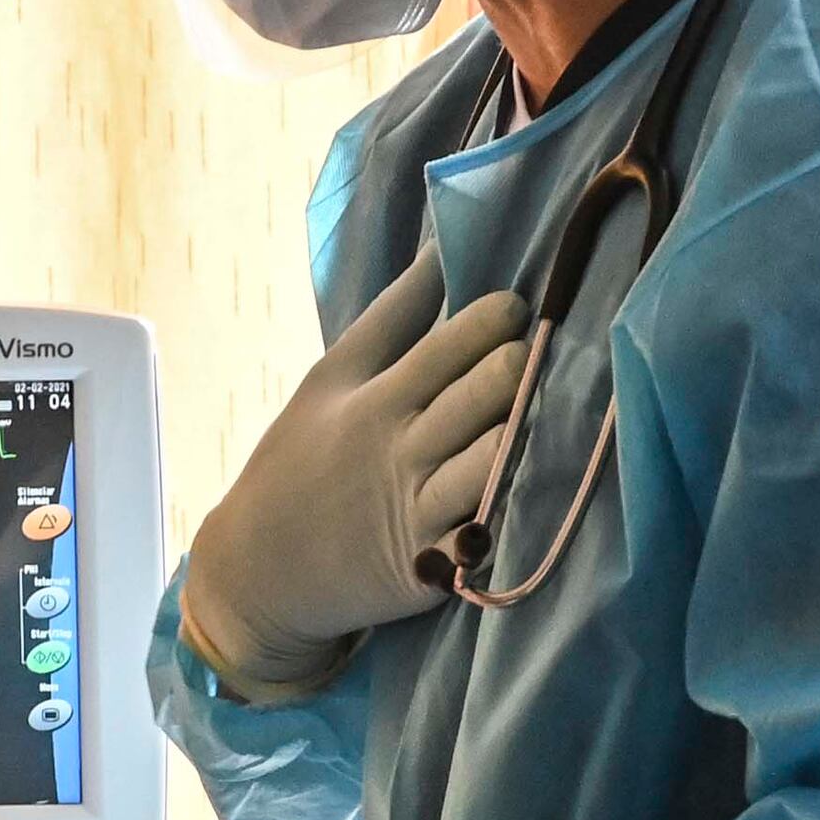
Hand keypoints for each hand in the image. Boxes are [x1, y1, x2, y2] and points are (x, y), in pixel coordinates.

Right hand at [179, 246, 532, 690]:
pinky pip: (480, 537)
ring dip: (524, 437)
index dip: (489, 322)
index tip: (517, 305)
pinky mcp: (428, 567)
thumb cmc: (300, 462)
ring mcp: (417, 510)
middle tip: (544, 352)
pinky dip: (506, 515)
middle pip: (476, 398)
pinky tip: (540, 494)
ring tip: (562, 412)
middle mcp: (400, 450)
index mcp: (376, 400)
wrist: (258, 570)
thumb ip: (391, 318)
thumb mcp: (329, 380)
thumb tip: (439, 249)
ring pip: (487, 464)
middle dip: (515, 371)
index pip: (443, 349)